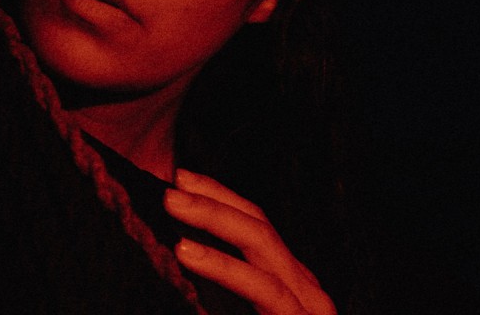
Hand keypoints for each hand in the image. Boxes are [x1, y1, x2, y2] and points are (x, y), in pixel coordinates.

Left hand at [164, 169, 335, 314]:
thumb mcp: (234, 312)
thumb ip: (215, 291)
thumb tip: (176, 250)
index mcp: (290, 282)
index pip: (256, 224)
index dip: (219, 196)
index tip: (180, 178)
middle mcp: (304, 288)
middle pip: (259, 225)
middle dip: (213, 199)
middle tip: (172, 183)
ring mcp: (308, 304)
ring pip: (261, 243)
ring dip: (213, 217)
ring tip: (171, 202)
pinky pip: (263, 287)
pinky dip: (223, 266)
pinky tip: (186, 251)